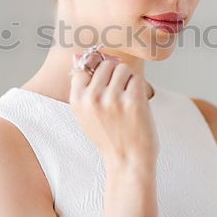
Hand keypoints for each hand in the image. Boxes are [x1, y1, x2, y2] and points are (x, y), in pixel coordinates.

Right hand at [69, 51, 158, 167]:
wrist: (128, 161)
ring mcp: (112, 98)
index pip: (84, 66)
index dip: (98, 73)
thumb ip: (82, 85)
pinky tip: (136, 104)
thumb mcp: (86, 113)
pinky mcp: (133, 100)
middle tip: (119, 95)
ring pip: (122, 68)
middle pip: (106, 64)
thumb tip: (77, 55)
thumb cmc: (109, 136)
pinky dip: (139, 88)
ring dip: (128, 80)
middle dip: (115, 75)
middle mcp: (92, 97)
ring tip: (127, 100)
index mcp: (77, 100)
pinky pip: (136, 78)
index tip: (105, 86)